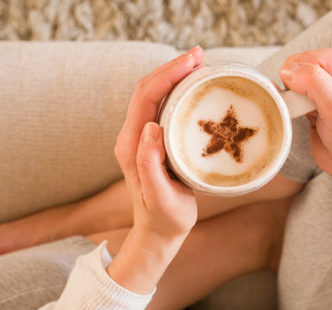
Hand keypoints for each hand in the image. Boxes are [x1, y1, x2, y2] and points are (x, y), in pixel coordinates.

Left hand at [114, 47, 202, 240]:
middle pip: (146, 89)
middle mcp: (131, 137)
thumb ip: (150, 164)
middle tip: (200, 55)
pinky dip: (175, 89)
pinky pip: (159, 106)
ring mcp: (139, 138)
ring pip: (152, 95)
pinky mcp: (149, 141)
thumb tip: (151, 126)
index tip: (193, 61)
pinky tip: (192, 85)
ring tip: (198, 63)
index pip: (145, 98)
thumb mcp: (160, 197)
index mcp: (131, 147)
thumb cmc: (165, 218)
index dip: (167, 74)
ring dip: (172, 75)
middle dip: (171, 68)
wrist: (158, 232)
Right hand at [280, 46, 331, 188]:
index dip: (305, 78)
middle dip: (297, 86)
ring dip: (292, 96)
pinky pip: (290, 92)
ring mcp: (326, 82)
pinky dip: (289, 103)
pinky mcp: (313, 98)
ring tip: (307, 113)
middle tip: (310, 108)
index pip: (312, 57)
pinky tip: (300, 115)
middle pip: (299, 65)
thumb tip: (288, 70)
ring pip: (291, 79)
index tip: (315, 102)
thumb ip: (313, 81)